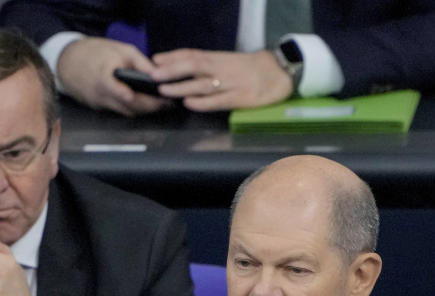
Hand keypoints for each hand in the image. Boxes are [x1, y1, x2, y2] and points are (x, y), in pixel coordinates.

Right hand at [57, 37, 169, 115]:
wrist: (69, 62)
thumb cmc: (96, 53)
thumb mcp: (120, 49)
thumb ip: (140, 62)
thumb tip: (158, 74)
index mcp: (103, 76)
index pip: (116, 89)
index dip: (127, 94)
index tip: (143, 98)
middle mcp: (100, 94)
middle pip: (128, 106)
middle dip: (149, 107)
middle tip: (167, 104)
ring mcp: (100, 104)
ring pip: (126, 112)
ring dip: (144, 110)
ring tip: (160, 104)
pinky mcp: (100, 109)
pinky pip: (120, 112)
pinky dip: (133, 109)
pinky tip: (144, 104)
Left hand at [152, 48, 291, 111]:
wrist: (281, 72)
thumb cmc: (252, 68)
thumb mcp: (230, 62)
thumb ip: (210, 66)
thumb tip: (186, 70)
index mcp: (218, 58)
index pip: (192, 54)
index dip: (172, 57)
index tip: (154, 60)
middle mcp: (222, 68)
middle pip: (193, 66)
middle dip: (171, 70)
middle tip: (153, 74)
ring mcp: (230, 83)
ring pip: (202, 84)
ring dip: (181, 86)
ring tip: (163, 90)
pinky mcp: (240, 98)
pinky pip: (218, 100)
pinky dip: (202, 102)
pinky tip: (189, 103)